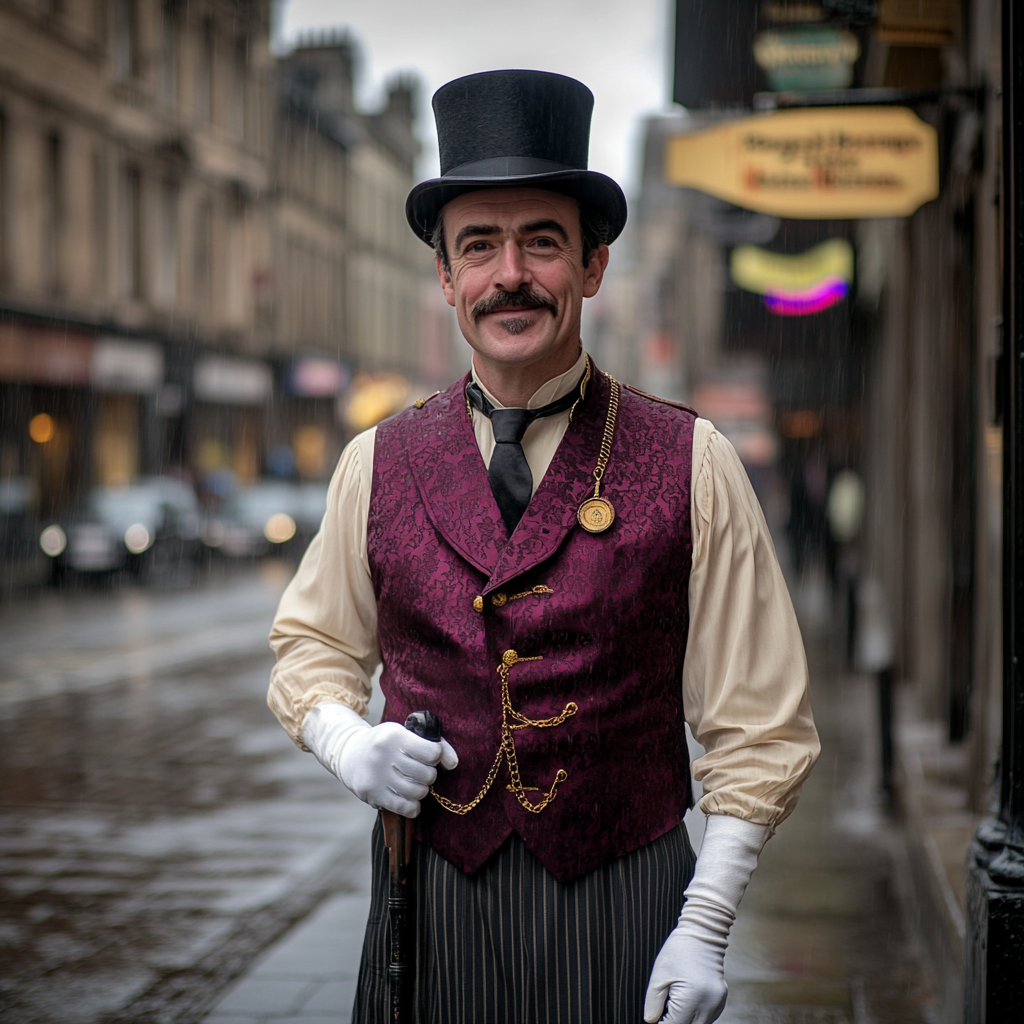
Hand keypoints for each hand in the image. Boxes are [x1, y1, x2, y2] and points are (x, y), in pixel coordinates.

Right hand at [302, 702, 457, 816]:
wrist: (349, 753)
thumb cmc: (386, 743)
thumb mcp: (405, 734)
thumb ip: (433, 744)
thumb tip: (454, 764)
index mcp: (395, 735)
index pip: (432, 752)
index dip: (436, 757)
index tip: (430, 757)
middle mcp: (383, 754)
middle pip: (427, 775)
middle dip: (429, 776)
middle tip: (420, 772)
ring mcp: (376, 775)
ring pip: (418, 793)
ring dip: (421, 791)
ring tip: (414, 784)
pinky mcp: (371, 793)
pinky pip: (405, 807)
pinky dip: (413, 807)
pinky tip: (410, 800)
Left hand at [643, 902, 727, 1023]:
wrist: (703, 933)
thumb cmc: (678, 950)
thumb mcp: (659, 975)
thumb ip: (653, 1003)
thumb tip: (651, 1022)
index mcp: (692, 997)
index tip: (656, 1018)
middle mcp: (709, 1004)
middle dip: (675, 1022)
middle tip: (664, 1010)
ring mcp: (717, 1003)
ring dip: (685, 1019)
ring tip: (674, 1001)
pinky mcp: (721, 1000)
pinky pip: (706, 1018)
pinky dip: (695, 1014)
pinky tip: (686, 1000)